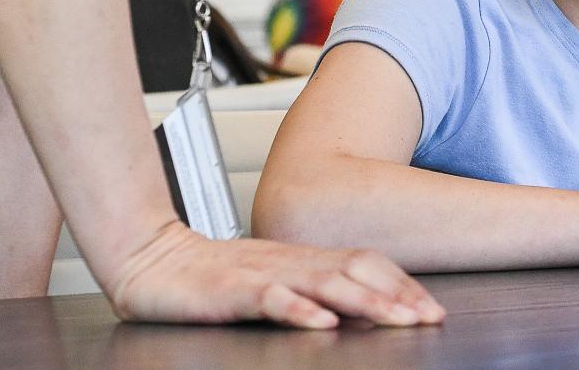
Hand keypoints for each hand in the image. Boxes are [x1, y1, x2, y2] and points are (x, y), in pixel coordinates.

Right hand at [105, 219, 443, 329]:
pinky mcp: (228, 288)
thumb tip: (359, 309)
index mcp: (299, 258)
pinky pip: (267, 297)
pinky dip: (297, 308)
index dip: (399, 283)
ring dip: (361, 301)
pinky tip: (319, 321)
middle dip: (395, 294)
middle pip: (352, 269)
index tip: (430, 308)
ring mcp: (259, 273)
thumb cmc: (207, 277)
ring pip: (320, 281)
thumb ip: (310, 289)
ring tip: (393, 318)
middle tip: (428, 317)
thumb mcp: (269, 281)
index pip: (362, 263)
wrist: (147, 257)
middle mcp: (286, 260)